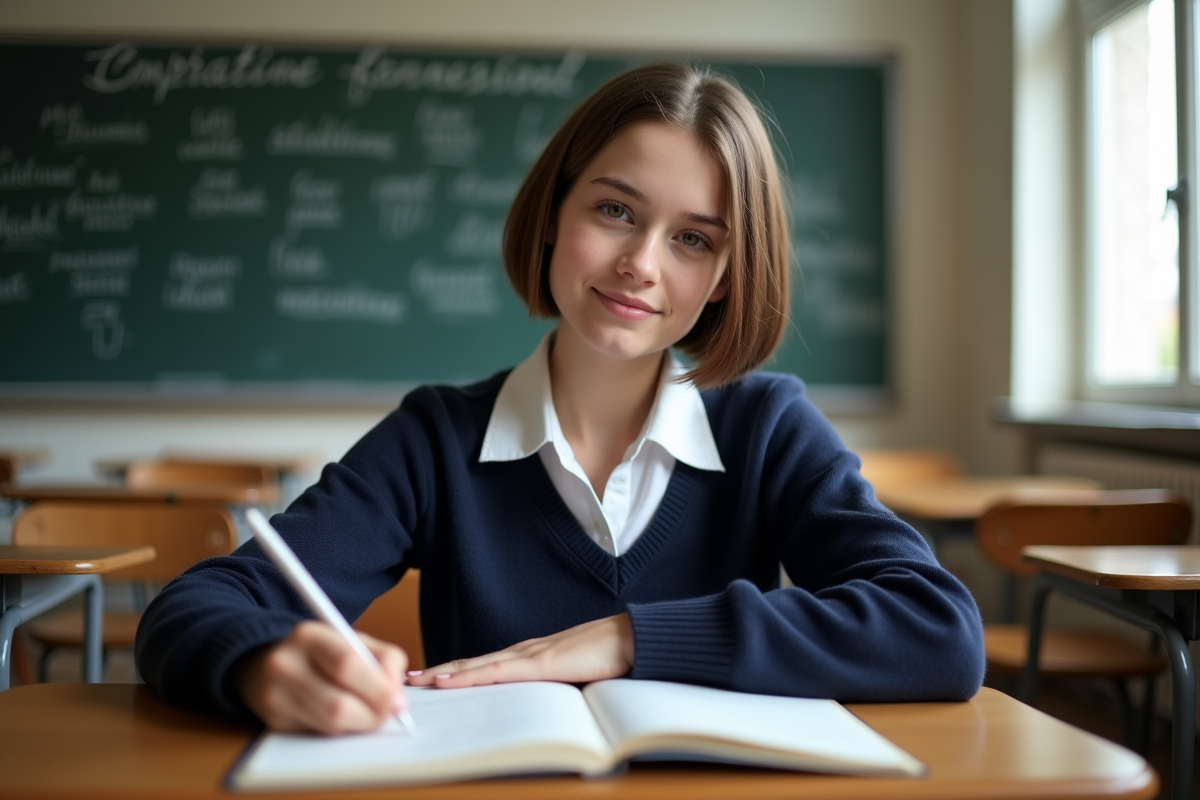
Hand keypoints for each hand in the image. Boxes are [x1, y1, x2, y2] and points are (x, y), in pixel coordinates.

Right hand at [234, 621, 408, 733]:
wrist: (264, 662)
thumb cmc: (320, 652)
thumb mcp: (353, 640)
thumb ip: (384, 659)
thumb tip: (397, 694)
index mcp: (309, 635)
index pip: (347, 664)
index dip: (378, 688)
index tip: (400, 702)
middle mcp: (285, 664)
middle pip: (337, 704)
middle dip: (373, 714)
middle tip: (390, 714)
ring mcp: (275, 695)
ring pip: (330, 725)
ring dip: (359, 724)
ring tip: (368, 713)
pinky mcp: (273, 721)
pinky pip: (318, 733)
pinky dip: (340, 729)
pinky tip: (343, 716)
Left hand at [407, 613, 633, 688]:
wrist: (632, 639)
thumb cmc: (610, 658)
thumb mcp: (575, 678)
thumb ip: (555, 689)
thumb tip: (543, 710)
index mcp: (533, 656)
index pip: (487, 665)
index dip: (459, 671)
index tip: (434, 678)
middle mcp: (525, 651)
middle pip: (473, 664)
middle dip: (440, 672)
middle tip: (410, 679)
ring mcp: (529, 655)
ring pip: (476, 667)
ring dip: (444, 674)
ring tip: (417, 681)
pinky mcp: (539, 663)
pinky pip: (494, 673)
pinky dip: (466, 677)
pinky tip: (446, 681)